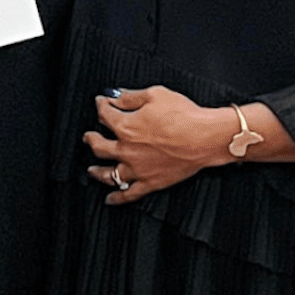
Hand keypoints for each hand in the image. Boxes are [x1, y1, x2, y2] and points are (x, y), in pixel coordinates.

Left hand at [84, 86, 225, 203]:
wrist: (205, 137)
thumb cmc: (184, 115)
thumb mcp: (156, 95)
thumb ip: (132, 97)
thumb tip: (117, 96)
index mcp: (126, 126)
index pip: (104, 114)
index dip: (101, 105)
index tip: (101, 102)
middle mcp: (126, 150)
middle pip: (99, 146)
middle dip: (91, 139)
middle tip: (89, 136)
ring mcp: (137, 169)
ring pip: (108, 174)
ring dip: (96, 171)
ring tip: (91, 169)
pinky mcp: (151, 182)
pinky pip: (129, 194)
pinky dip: (117, 198)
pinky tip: (110, 199)